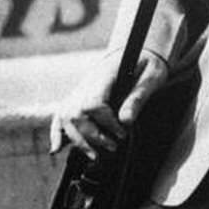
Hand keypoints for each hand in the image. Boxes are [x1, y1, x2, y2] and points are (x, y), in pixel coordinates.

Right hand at [49, 52, 168, 156]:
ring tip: (95, 156)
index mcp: (105, 75)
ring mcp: (80, 90)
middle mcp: (87, 83)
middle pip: (76, 113)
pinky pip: (61, 115)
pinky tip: (57, 149)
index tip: (122, 133)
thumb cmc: (148, 64)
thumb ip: (138, 98)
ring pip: (66, 118)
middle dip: (92, 136)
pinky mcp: (78, 98)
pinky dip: (57, 133)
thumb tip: (125, 122)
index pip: (94, 102)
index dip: (106, 123)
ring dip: (78, 140)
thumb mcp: (152, 77)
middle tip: (113, 146)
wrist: (138, 53)